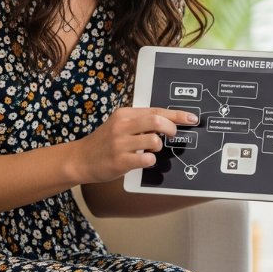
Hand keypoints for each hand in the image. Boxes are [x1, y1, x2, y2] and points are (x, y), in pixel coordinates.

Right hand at [75, 107, 194, 182]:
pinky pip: (147, 159)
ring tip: (152, 150)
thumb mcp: (119, 125)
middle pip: (156, 121)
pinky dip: (151, 161)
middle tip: (172, 135)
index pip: (156, 110)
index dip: (177, 115)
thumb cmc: (104, 142)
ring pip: (154, 140)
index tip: (191, 118)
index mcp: (124, 114)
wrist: (81, 159)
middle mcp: (122, 126)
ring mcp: (120, 143)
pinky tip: (144, 160)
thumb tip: (167, 122)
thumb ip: (139, 121)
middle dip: (171, 129)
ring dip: (159, 146)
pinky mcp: (120, 161)